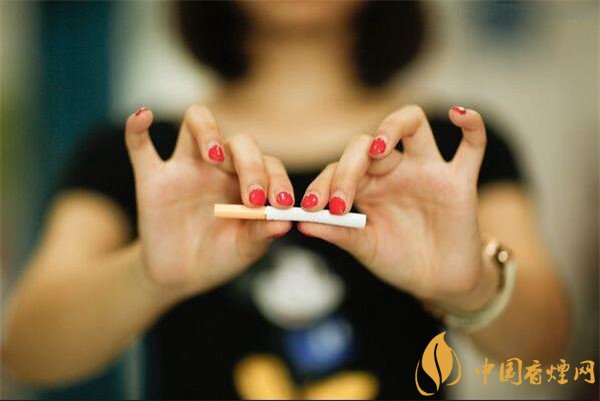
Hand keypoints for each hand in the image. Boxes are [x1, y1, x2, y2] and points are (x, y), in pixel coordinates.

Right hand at [125, 106, 292, 297]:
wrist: (181, 276)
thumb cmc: (220, 256)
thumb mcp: (244, 250)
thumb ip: (261, 234)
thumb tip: (284, 223)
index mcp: (247, 180)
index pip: (268, 163)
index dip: (278, 179)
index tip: (283, 204)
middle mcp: (219, 167)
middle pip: (238, 142)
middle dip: (251, 164)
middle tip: (253, 197)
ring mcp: (185, 168)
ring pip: (195, 122)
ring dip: (208, 131)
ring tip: (215, 156)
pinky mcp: (152, 180)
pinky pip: (139, 146)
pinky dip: (136, 128)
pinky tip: (143, 115)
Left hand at [297, 105, 497, 310]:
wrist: (437, 282)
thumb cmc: (399, 260)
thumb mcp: (365, 247)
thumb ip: (338, 233)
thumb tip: (301, 222)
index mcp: (367, 184)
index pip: (339, 167)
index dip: (324, 183)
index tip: (311, 209)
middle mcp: (394, 169)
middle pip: (367, 143)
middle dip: (348, 167)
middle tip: (338, 201)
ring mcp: (427, 171)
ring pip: (412, 124)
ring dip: (392, 127)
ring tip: (377, 149)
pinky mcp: (460, 181)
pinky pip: (472, 146)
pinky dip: (472, 125)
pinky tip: (458, 113)